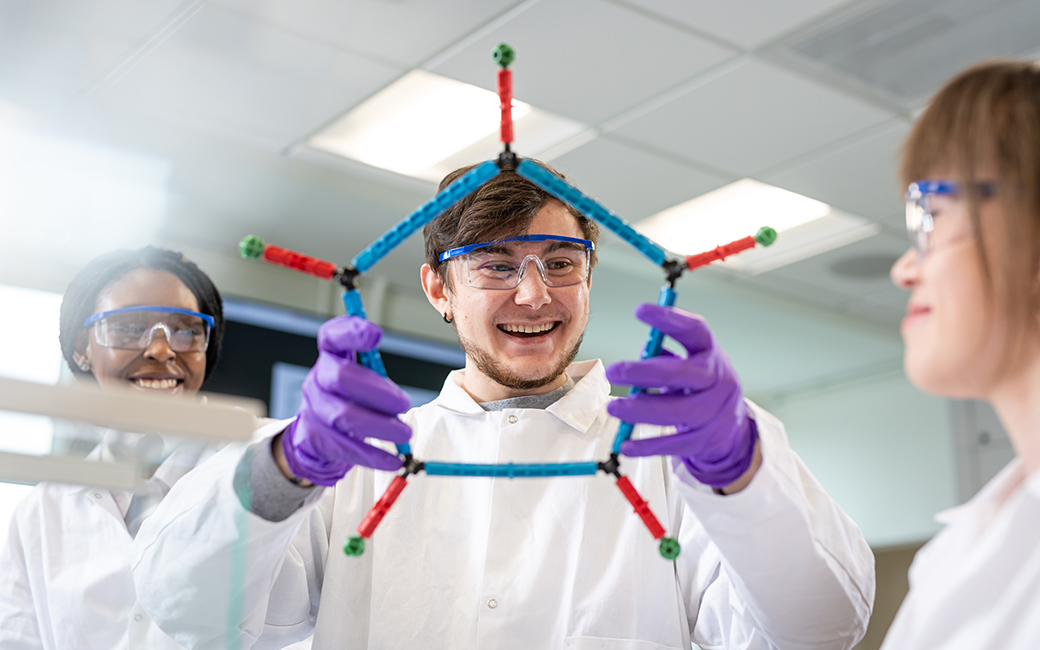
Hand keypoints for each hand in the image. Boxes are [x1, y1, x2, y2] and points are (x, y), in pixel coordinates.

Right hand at [280, 316, 412, 485]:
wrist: (317, 432)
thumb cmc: (350, 396)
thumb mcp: (361, 375)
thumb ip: (376, 373)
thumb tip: (398, 397)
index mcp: (331, 356)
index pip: (331, 337)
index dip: (351, 332)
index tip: (376, 335)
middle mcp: (319, 379)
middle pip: (341, 378)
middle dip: (376, 390)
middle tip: (405, 403)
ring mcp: (315, 409)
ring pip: (344, 416)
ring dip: (379, 426)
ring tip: (405, 434)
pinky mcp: (317, 439)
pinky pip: (346, 448)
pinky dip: (373, 456)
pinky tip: (393, 460)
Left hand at [605, 304, 757, 488]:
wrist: (732, 427)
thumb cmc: (699, 385)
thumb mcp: (690, 362)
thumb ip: (664, 354)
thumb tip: (641, 352)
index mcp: (711, 353)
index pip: (695, 330)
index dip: (669, 319)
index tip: (640, 311)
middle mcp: (718, 380)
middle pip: (683, 374)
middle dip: (646, 372)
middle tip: (614, 370)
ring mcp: (714, 412)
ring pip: (677, 413)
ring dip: (641, 410)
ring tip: (614, 407)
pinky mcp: (704, 440)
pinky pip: (674, 444)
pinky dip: (648, 445)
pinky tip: (626, 444)